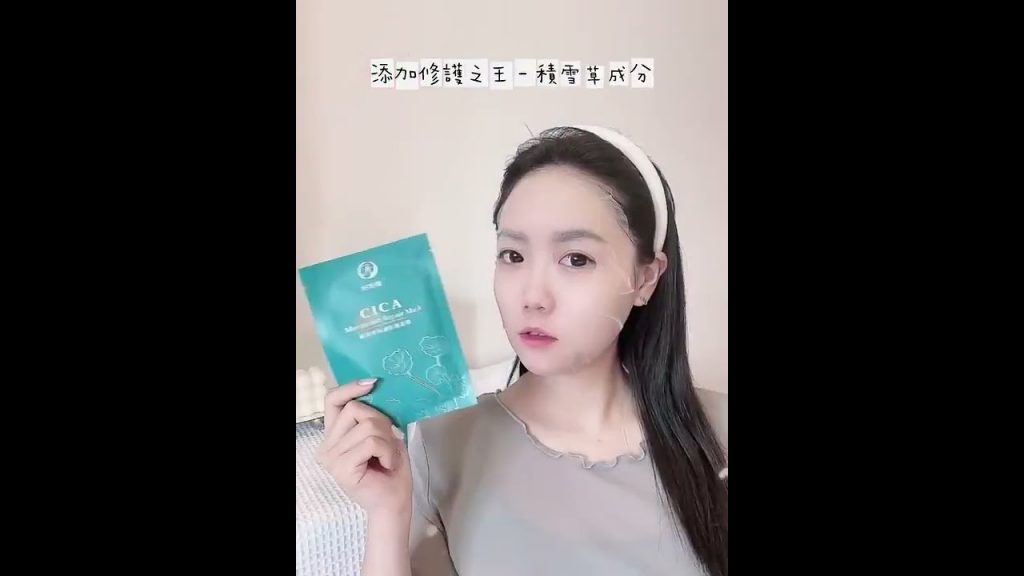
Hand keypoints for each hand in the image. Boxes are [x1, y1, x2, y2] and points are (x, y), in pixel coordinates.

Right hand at [316, 379, 411, 519]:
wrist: (394, 501)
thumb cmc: (391, 469)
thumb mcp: (383, 434)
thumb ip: (372, 415)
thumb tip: (373, 388)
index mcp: (335, 435)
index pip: (332, 401)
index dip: (350, 388)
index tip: (372, 383)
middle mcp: (327, 445)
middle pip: (355, 409)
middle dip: (381, 421)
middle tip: (390, 442)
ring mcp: (331, 457)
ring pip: (366, 426)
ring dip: (387, 440)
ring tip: (389, 457)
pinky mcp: (341, 468)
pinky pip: (371, 442)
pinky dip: (387, 451)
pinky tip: (387, 464)